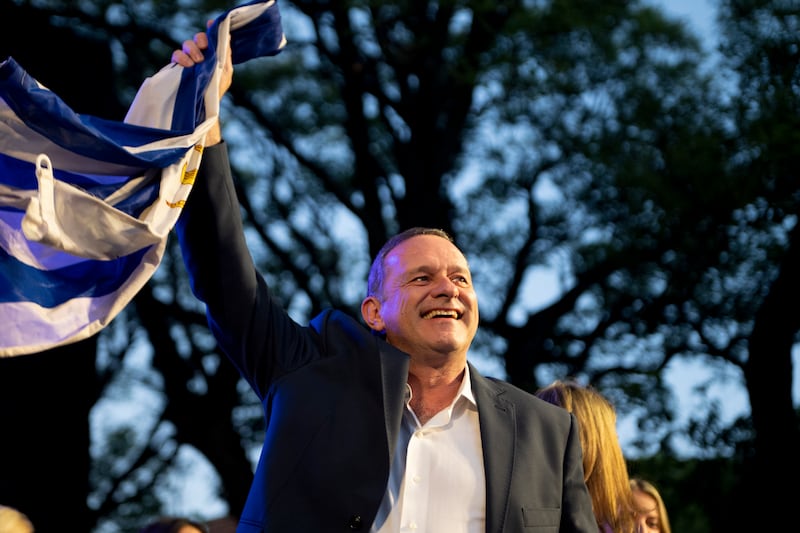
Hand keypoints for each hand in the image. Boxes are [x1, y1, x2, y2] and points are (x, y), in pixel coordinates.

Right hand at [171, 21, 232, 144]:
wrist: (203, 108)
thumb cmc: (215, 91)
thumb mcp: (225, 73)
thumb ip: (226, 55)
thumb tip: (228, 36)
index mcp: (211, 55)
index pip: (210, 38)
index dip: (211, 29)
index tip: (211, 23)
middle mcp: (199, 55)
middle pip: (198, 38)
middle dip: (200, 39)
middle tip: (204, 47)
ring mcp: (187, 60)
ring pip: (186, 44)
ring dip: (192, 49)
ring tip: (197, 61)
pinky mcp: (177, 67)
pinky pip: (176, 55)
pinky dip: (181, 57)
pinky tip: (187, 65)